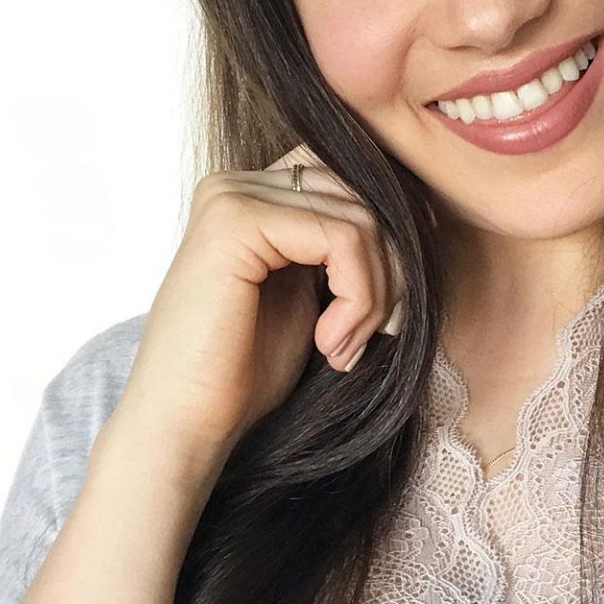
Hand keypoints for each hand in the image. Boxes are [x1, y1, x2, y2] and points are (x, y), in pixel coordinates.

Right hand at [103, 143, 405, 475]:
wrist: (186, 425)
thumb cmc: (244, 373)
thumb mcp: (311, 295)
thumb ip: (343, 250)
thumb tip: (418, 215)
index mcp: (251, 195)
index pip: (350, 178)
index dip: (389, 236)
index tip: (392, 307)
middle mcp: (236, 184)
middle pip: (361, 194)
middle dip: (389, 270)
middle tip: (370, 337)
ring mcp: (232, 197)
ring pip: (361, 218)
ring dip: (374, 295)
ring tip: (344, 348)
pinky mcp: (236, 222)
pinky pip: (343, 238)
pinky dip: (358, 298)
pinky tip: (330, 344)